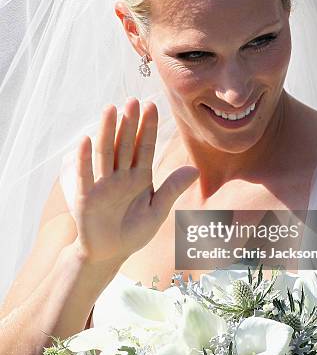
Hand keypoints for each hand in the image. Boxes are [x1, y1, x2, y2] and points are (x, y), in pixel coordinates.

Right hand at [73, 98, 198, 264]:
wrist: (110, 254)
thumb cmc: (134, 232)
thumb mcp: (157, 211)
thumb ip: (171, 189)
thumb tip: (194, 169)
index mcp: (140, 178)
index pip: (145, 148)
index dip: (148, 128)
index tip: (152, 106)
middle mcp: (121, 176)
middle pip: (125, 145)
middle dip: (129, 123)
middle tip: (133, 100)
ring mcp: (103, 184)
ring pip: (106, 153)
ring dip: (107, 131)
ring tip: (110, 109)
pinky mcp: (87, 196)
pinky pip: (85, 174)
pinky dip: (84, 158)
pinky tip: (86, 139)